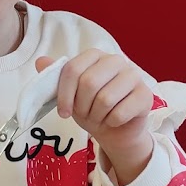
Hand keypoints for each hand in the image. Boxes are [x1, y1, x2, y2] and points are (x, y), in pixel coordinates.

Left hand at [36, 51, 153, 184]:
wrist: (115, 130)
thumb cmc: (91, 108)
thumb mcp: (69, 95)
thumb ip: (55, 77)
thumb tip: (40, 61)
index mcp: (95, 56)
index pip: (73, 69)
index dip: (64, 94)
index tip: (63, 112)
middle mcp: (116, 61)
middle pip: (89, 83)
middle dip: (82, 106)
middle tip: (85, 114)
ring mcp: (134, 76)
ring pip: (105, 99)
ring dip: (97, 116)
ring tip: (99, 117)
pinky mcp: (145, 95)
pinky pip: (120, 113)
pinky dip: (111, 122)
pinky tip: (114, 120)